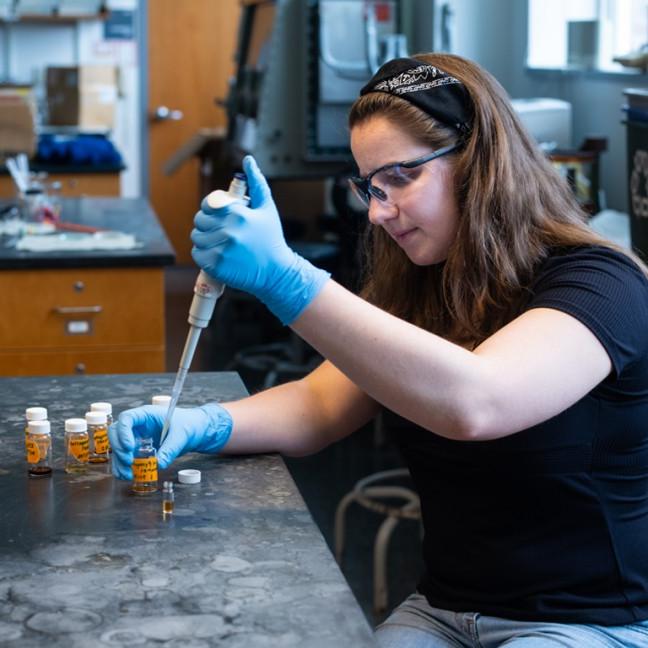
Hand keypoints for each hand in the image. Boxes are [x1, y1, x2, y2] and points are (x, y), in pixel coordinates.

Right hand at [109, 403, 232, 479]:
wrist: (196, 431)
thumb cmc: (189, 425)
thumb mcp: (182, 435)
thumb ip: (170, 449)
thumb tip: (158, 464)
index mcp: (146, 414)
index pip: (126, 418)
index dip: (123, 432)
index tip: (131, 447)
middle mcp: (138, 425)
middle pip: (116, 433)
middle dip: (119, 448)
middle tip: (129, 462)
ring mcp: (137, 437)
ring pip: (118, 447)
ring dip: (119, 461)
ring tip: (127, 475)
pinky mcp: (139, 449)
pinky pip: (125, 457)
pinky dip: (123, 467)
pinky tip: (126, 476)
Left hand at [191, 155, 329, 324]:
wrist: (276, 273)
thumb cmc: (271, 240)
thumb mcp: (267, 208)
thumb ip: (256, 183)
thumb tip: (248, 160)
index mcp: (238, 214)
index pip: (208, 204)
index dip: (210, 209)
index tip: (219, 216)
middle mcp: (229, 231)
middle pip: (200, 221)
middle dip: (208, 224)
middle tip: (222, 231)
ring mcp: (221, 249)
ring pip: (197, 238)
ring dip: (205, 240)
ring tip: (221, 244)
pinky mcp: (216, 266)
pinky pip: (197, 254)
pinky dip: (204, 255)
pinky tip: (218, 255)